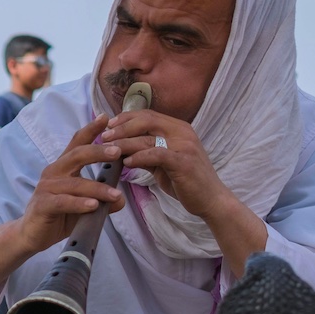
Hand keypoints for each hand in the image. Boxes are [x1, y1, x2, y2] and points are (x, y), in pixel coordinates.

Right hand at [14, 115, 126, 253]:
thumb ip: (101, 199)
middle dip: (98, 151)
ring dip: (97, 188)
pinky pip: (63, 202)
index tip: (106, 117)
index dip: (91, 129)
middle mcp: (54, 172)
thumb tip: (119, 199)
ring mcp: (46, 188)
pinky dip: (80, 203)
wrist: (32, 234)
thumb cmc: (58, 215)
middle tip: (118, 151)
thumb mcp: (83, 204)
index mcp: (63, 167)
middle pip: (77, 155)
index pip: (77, 143)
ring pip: (75, 183)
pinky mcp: (43, 205)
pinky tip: (93, 206)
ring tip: (115, 195)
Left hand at [99, 110, 231, 220]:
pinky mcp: (183, 162)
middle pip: (146, 120)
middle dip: (121, 127)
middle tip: (103, 136)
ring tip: (108, 149)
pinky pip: (156, 155)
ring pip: (148, 138)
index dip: (126, 118)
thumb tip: (123, 149)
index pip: (148, 115)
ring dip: (124, 143)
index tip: (108, 126)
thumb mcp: (164, 163)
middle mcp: (182, 132)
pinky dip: (139, 157)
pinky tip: (126, 163)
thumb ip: (147, 153)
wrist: (210, 199)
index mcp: (178, 128)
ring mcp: (184, 145)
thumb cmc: (186, 181)